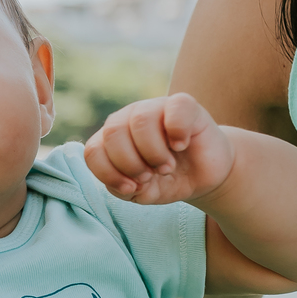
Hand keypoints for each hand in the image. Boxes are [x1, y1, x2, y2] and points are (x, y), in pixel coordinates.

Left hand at [84, 93, 234, 205]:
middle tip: (149, 176)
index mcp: (112, 139)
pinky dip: (177, 133)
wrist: (203, 176)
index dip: (109, 173)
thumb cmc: (167, 180)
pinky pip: (174, 110)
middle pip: (113, 132)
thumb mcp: (142, 193)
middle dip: (130, 163)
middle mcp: (129, 118)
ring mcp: (155, 108)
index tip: (131, 188)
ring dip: (154, 153)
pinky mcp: (183, 104)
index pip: (93, 150)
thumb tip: (129, 182)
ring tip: (166, 168)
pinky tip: (182, 145)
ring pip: (140, 121)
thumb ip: (126, 189)